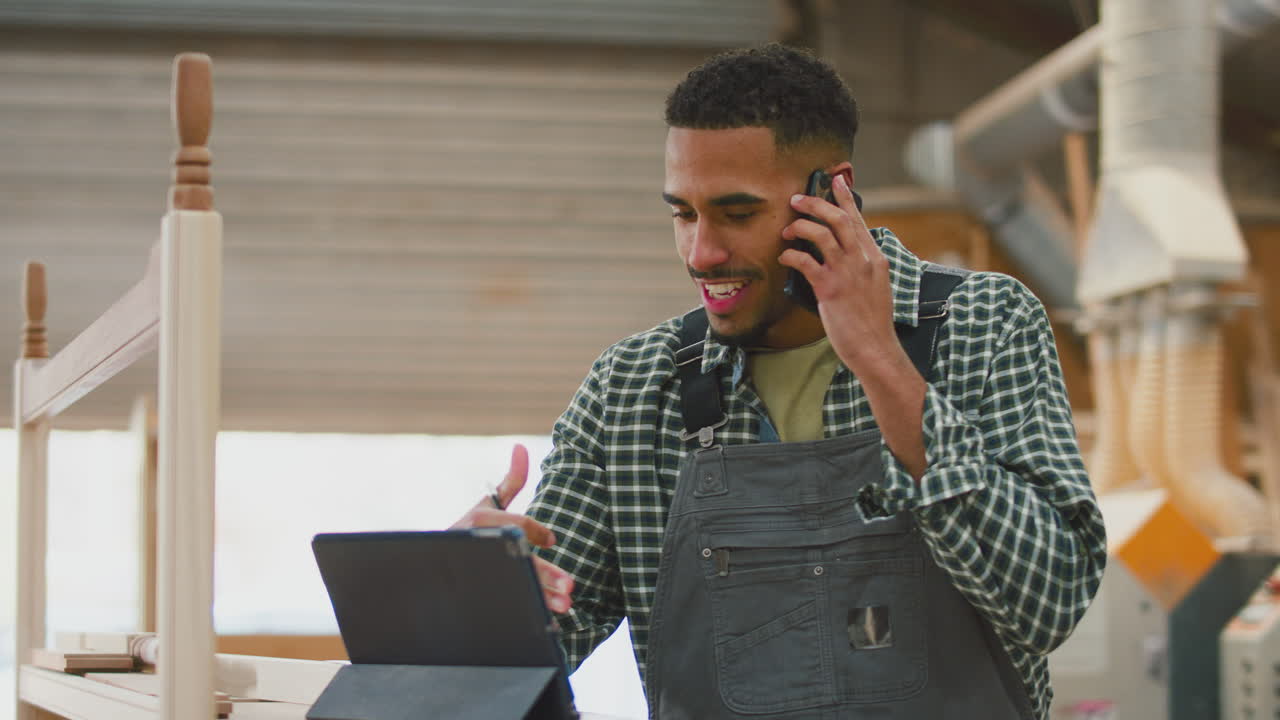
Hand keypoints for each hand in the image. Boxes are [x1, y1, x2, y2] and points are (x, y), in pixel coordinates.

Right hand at [450, 444, 574, 612]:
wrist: (430, 563)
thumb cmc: (469, 531)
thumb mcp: (487, 504)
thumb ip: (510, 480)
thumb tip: (521, 446)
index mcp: (481, 521)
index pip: (517, 526)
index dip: (539, 533)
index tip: (552, 541)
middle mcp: (477, 545)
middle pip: (518, 559)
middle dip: (546, 573)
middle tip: (571, 585)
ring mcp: (475, 571)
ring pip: (514, 584)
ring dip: (542, 598)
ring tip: (566, 606)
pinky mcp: (475, 592)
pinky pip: (505, 603)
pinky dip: (529, 612)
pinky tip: (550, 620)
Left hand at [779, 174, 906, 374]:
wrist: (876, 348)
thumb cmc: (872, 323)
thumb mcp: (875, 288)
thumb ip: (862, 268)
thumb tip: (841, 255)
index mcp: (875, 258)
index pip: (858, 220)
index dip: (845, 198)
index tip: (836, 179)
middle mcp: (863, 260)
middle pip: (839, 219)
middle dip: (816, 203)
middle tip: (796, 199)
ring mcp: (848, 273)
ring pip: (822, 234)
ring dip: (801, 226)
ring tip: (787, 230)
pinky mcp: (831, 288)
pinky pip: (806, 261)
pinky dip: (791, 254)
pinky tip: (784, 257)